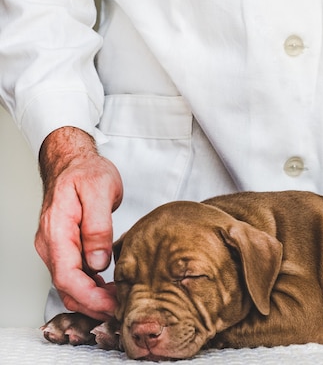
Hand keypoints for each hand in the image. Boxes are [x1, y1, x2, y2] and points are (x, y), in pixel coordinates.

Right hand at [35, 127, 122, 319]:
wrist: (73, 162)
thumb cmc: (86, 172)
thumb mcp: (99, 191)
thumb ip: (98, 227)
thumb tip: (98, 262)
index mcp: (57, 230)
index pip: (67, 276)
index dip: (90, 297)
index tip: (112, 305)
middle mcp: (51, 243)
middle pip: (66, 286)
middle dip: (93, 304)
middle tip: (122, 309)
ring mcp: (56, 246)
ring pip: (69, 284)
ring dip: (92, 298)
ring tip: (120, 301)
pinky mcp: (65, 247)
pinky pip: (74, 274)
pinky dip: (90, 286)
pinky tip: (110, 287)